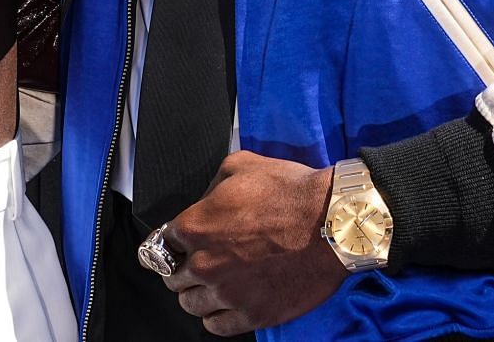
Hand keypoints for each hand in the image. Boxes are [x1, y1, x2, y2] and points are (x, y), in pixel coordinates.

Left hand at [159, 151, 345, 335]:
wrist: (330, 223)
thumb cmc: (290, 193)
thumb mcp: (241, 166)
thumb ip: (212, 186)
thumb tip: (207, 200)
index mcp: (196, 226)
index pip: (163, 243)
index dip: (173, 241)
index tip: (179, 244)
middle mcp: (205, 264)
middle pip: (173, 278)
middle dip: (182, 269)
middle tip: (197, 263)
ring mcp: (228, 293)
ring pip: (191, 305)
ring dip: (197, 295)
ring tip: (210, 286)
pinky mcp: (253, 314)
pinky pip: (217, 326)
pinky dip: (216, 317)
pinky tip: (224, 306)